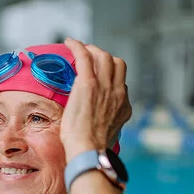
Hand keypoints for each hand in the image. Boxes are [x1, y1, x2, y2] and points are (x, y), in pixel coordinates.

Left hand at [60, 39, 131, 160]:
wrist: (89, 151)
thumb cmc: (92, 150)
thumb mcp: (106, 136)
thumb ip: (105, 126)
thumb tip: (97, 128)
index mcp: (123, 106)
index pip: (121, 82)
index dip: (110, 76)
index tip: (99, 76)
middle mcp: (118, 93)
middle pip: (117, 64)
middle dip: (104, 57)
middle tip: (90, 57)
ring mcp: (104, 87)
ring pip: (104, 57)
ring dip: (92, 50)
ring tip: (80, 49)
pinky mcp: (88, 84)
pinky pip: (84, 57)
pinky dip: (77, 46)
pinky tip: (69, 42)